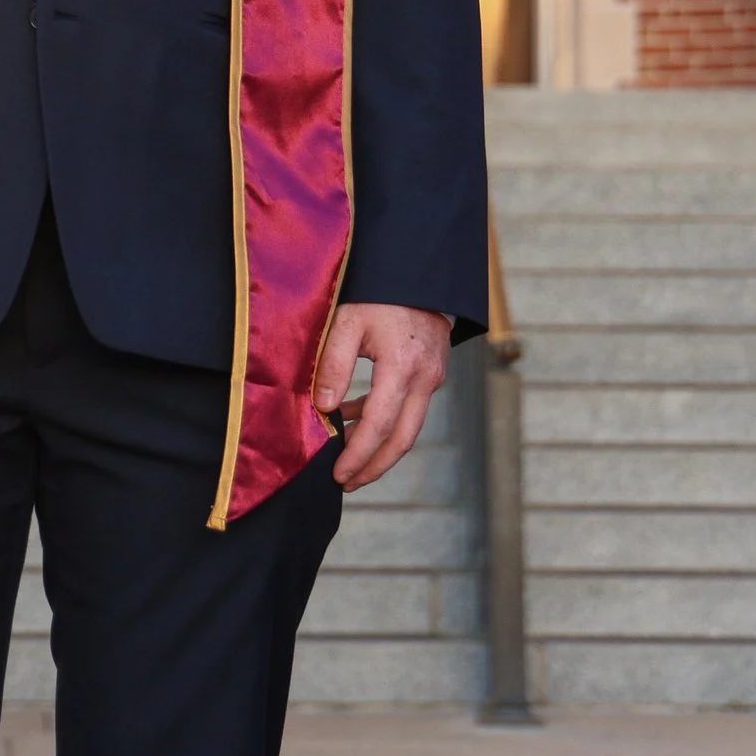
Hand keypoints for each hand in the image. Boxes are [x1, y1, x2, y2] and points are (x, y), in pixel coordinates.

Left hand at [316, 301, 448, 489]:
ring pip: (408, 428)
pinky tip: (350, 417)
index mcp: (403, 367)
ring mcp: (432, 377)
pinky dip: (382, 420)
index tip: (339, 475)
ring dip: (378, 447)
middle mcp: (425, 378)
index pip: (380, 425)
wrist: (417, 272)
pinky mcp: (431, 373)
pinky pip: (408, 409)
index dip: (359, 455)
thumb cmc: (377, 294)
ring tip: (346, 459)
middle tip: (347, 483)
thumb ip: (333, 365)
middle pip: (402, 439)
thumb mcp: (346, 322)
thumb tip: (323, 408)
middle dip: (374, 466)